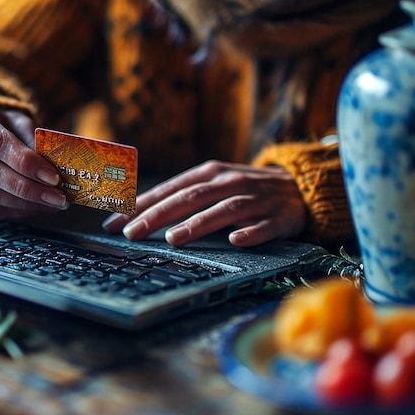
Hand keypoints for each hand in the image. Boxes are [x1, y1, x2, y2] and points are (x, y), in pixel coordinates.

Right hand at [0, 102, 67, 217]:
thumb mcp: (19, 123)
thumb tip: (56, 168)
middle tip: (59, 198)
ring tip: (52, 204)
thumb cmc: (3, 128)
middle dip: (29, 188)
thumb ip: (35, 141)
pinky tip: (36, 209)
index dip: (26, 163)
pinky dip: (15, 212)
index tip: (54, 177)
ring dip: (24, 204)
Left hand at [102, 160, 306, 246]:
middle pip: (190, 198)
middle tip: (133, 233)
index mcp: (210, 173)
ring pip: (224, 209)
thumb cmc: (245, 189)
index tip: (115, 222)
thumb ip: (183, 197)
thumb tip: (141, 216)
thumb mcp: (214, 185)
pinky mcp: (280, 216)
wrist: (300, 187)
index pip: (169, 189)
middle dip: (158, 215)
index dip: (141, 205)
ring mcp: (256, 199)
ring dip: (198, 224)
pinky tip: (235, 240)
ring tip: (174, 239)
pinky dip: (250, 232)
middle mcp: (230, 182)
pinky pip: (264, 226)